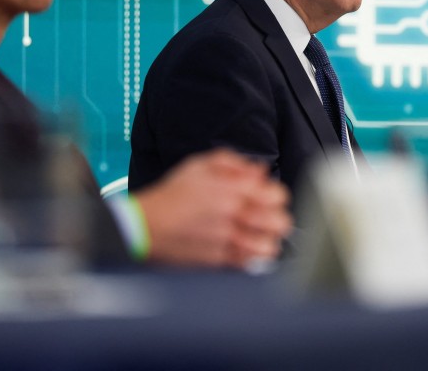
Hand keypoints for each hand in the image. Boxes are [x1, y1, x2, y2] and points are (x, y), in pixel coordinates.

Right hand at [134, 148, 291, 267]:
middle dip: (279, 219)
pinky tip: (251, 251)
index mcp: (232, 189)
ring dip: (270, 240)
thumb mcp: (200, 165)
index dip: (277, 196)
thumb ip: (233, 163)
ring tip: (262, 237)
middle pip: (280, 222)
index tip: (269, 198)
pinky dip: (257, 258)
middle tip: (269, 219)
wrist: (147, 224)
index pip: (277, 195)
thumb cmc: (172, 194)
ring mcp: (227, 239)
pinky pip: (251, 264)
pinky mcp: (219, 259)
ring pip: (270, 246)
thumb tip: (258, 170)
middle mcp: (234, 214)